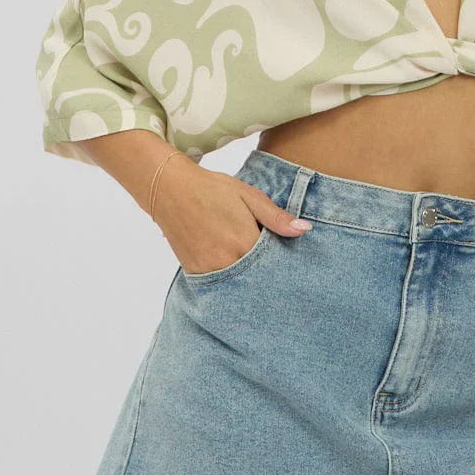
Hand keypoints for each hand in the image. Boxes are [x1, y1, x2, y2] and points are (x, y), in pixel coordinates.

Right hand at [152, 164, 311, 275]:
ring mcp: (210, 270)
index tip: (292, 265)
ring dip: (249, 280)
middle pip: (258, 279)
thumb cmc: (213, 189)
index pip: (275, 265)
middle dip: (269, 278)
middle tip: (278, 274)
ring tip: (256, 272)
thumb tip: (305, 230)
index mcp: (245, 241)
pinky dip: (230, 281)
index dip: (284, 265)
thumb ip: (276, 217)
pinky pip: (219, 285)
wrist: (170, 190)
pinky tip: (236, 271)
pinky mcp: (195, 273)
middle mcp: (228, 261)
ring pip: (238, 285)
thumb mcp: (249, 196)